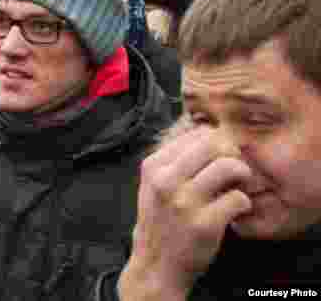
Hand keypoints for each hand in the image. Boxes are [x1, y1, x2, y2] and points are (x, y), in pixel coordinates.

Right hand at [119, 120, 252, 299]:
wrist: (155, 264)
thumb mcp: (154, 184)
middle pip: (213, 144)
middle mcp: (166, 180)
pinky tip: (235, 210)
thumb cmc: (161, 221)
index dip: (216, 143)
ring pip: (228, 166)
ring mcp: (184, 202)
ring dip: (242, 175)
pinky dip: (243, 203)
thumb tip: (209, 133)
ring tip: (238, 186)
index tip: (220, 158)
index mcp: (153, 166)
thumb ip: (174, 160)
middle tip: (234, 170)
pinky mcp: (204, 224)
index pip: (196, 134)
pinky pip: (238, 198)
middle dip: (231, 154)